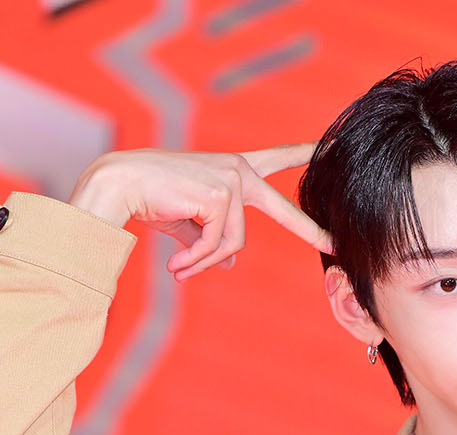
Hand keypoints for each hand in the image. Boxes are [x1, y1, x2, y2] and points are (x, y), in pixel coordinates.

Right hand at [67, 146, 333, 279]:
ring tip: (180, 268)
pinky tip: (176, 264)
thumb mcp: (190, 223)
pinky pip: (219, 245)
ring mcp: (232, 179)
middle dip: (310, 231)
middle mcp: (239, 169)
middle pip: (283, 210)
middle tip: (337, 246)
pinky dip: (196, 260)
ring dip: (205, 262)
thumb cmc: (152, 200)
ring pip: (234, 243)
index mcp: (236, 169)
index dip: (305, 154)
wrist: (120, 185)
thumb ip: (214, 240)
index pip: (279, 160)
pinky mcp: (221, 194)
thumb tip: (232, 262)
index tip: (336, 144)